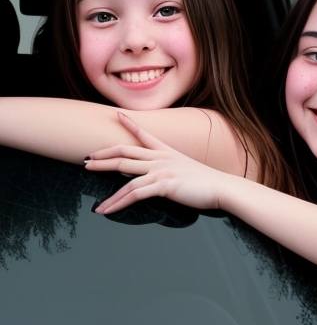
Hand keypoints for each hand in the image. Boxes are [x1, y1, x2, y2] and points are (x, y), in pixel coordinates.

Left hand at [85, 112, 230, 213]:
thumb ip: (173, 170)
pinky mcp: (163, 184)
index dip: (130, 124)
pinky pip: (134, 193)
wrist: (222, 188)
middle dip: (103, 157)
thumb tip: (162, 177)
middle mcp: (161, 158)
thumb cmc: (208, 183)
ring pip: (125, 173)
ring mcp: (161, 170)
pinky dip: (118, 202)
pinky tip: (108, 210)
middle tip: (86, 160)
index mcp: (167, 152)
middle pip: (125, 153)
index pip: (144, 135)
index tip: (118, 115)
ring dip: (106, 185)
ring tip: (94, 199)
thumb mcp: (188, 170)